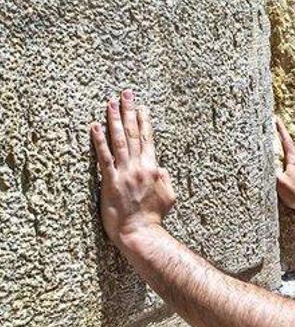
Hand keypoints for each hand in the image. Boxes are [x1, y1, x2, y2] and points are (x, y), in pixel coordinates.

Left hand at [91, 90, 175, 247]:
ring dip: (115, 120)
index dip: (145, 121)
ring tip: (110, 103)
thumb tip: (161, 168)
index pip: (149, 139)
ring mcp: (124, 173)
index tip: (142, 107)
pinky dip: (100, 141)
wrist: (141, 232)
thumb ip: (164, 179)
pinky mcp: (110, 182)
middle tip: (125, 94)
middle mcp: (139, 167)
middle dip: (129, 112)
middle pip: (134, 134)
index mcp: (153, 169)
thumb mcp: (168, 196)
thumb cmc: (154, 217)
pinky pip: (104, 157)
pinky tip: (95, 127)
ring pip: (120, 141)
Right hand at [275, 118, 294, 212]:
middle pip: (288, 144)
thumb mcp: (279, 182)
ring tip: (276, 139)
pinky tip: (280, 159)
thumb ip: (270, 171)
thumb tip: (261, 161)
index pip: (286, 141)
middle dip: (281, 134)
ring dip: (282, 145)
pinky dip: (283, 156)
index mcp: (293, 160)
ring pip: (289, 153)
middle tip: (274, 125)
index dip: (280, 129)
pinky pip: (289, 161)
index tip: (276, 118)